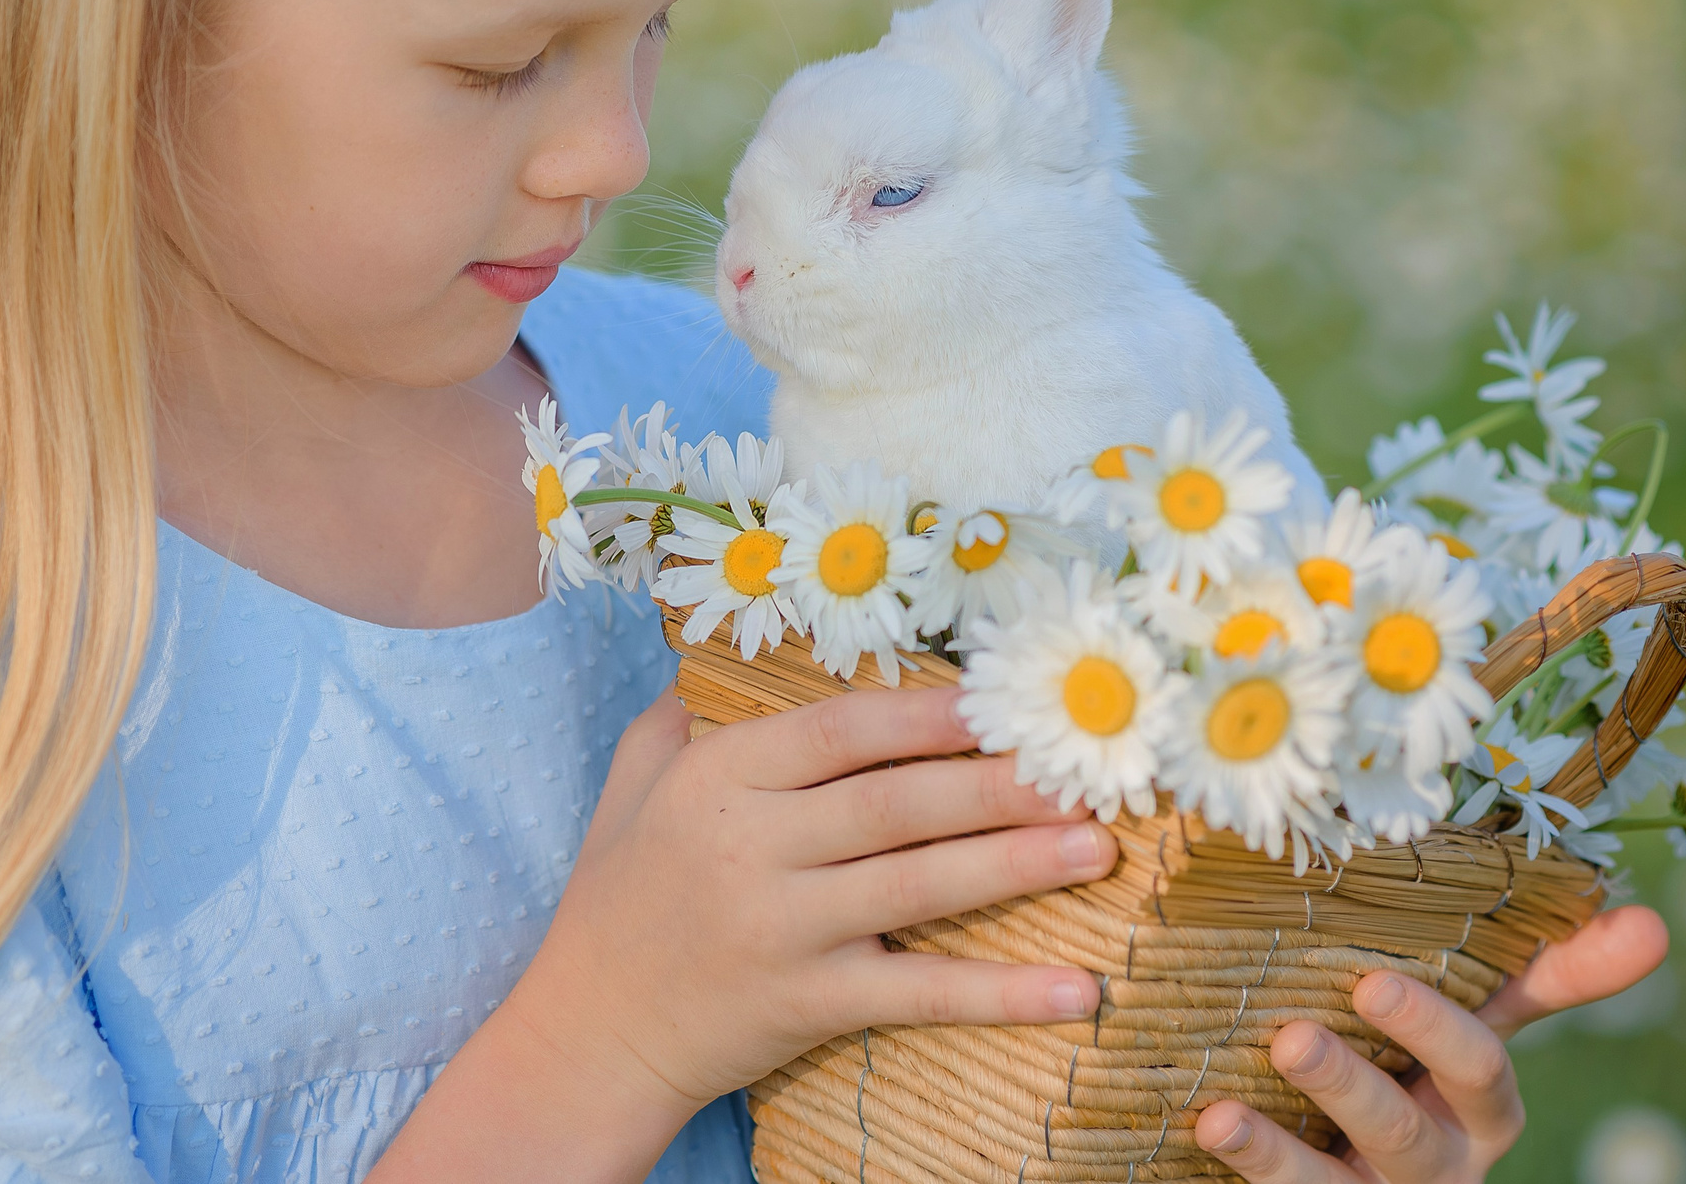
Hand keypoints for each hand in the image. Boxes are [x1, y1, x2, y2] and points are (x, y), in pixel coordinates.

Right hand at [375, 686, 1116, 1181]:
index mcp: (719, 779)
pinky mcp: (807, 1003)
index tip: (1002, 698)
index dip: (927, 713)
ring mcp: (782, 927)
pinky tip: (1076, 992)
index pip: (840, 731)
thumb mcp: (633, 786)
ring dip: (1018, 866)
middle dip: (998, 785)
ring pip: (919, 887)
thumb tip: (727, 654)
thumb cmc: (619, 898)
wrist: (587, 1032)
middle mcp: (751, 846)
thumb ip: (684, 719)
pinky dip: (1002, 994)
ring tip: (1097, 846)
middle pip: (897, 803)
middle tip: (1083, 769)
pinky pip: (918, 994)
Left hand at [1193, 903, 1670, 1180]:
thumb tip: (1653, 922)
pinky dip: (1253, 1167)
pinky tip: (1212, 1127)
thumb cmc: (1416, 1062)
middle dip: (1352, 1088)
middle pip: (1406, 1135)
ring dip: (1282, 1153)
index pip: (1479, 1070)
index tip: (1374, 986)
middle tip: (1292, 1036)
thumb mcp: (1471, 1018)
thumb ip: (1539, 973)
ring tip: (1225, 1115)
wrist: (1349, 1157)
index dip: (1434, 1031)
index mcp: (1477, 1107)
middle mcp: (1438, 1161)